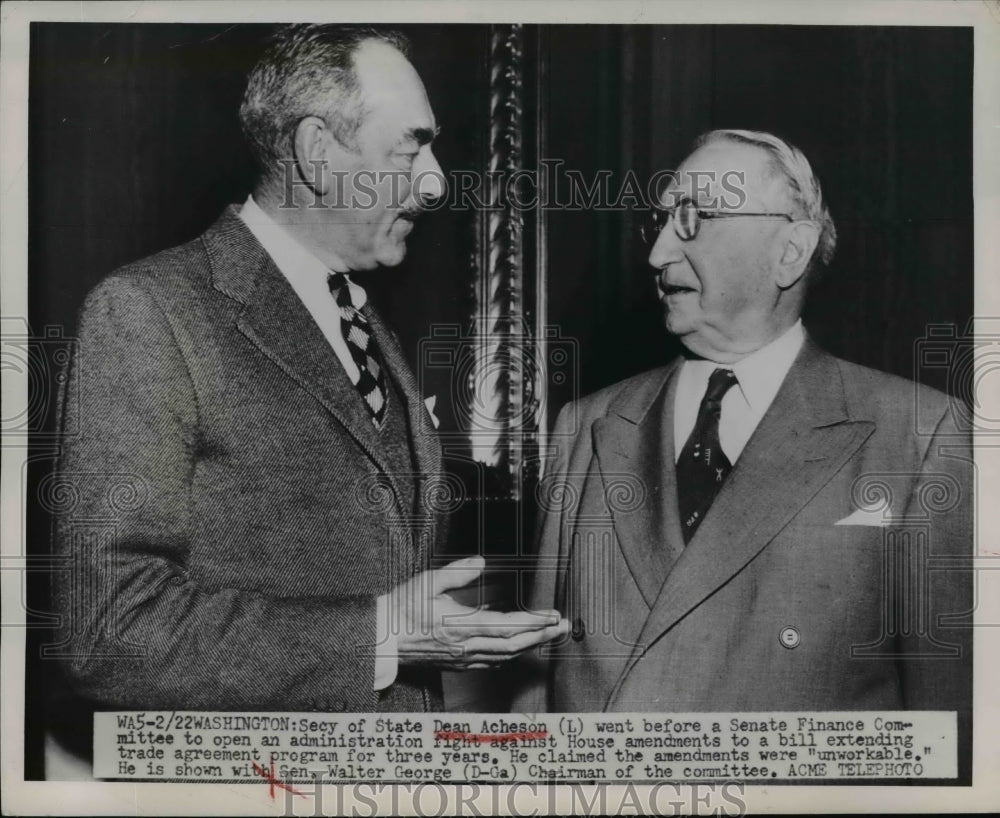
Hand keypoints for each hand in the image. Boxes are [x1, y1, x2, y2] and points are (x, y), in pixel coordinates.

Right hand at [387, 556, 568, 669]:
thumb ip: (456, 573)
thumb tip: (480, 562)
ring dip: (531, 645)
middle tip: (564, 626)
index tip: (552, 616)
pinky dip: (511, 654)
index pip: (507, 626)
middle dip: (543, 635)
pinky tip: (520, 646)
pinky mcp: (459, 664)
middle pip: (514, 645)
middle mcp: (466, 646)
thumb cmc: (402, 609)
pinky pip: (493, 662)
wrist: (383, 639)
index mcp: (460, 625)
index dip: (533, 622)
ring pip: (506, 656)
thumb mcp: (427, 582)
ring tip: (549, 634)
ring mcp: (463, 658)